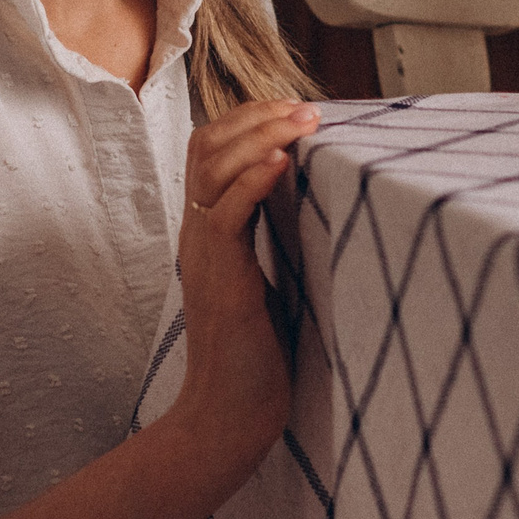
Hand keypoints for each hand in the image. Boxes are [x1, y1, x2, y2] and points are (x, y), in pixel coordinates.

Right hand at [173, 98, 317, 468]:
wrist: (231, 410)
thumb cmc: (260, 349)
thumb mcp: (272, 273)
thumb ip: (280, 230)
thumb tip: (320, 190)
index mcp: (210, 228)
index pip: (212, 148)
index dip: (251, 119)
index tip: (298, 109)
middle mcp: (198, 232)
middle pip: (206, 144)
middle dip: (256, 115)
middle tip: (305, 108)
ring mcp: (204, 253)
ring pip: (212, 169)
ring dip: (261, 136)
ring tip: (302, 123)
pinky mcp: (220, 278)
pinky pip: (224, 214)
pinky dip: (252, 181)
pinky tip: (281, 163)